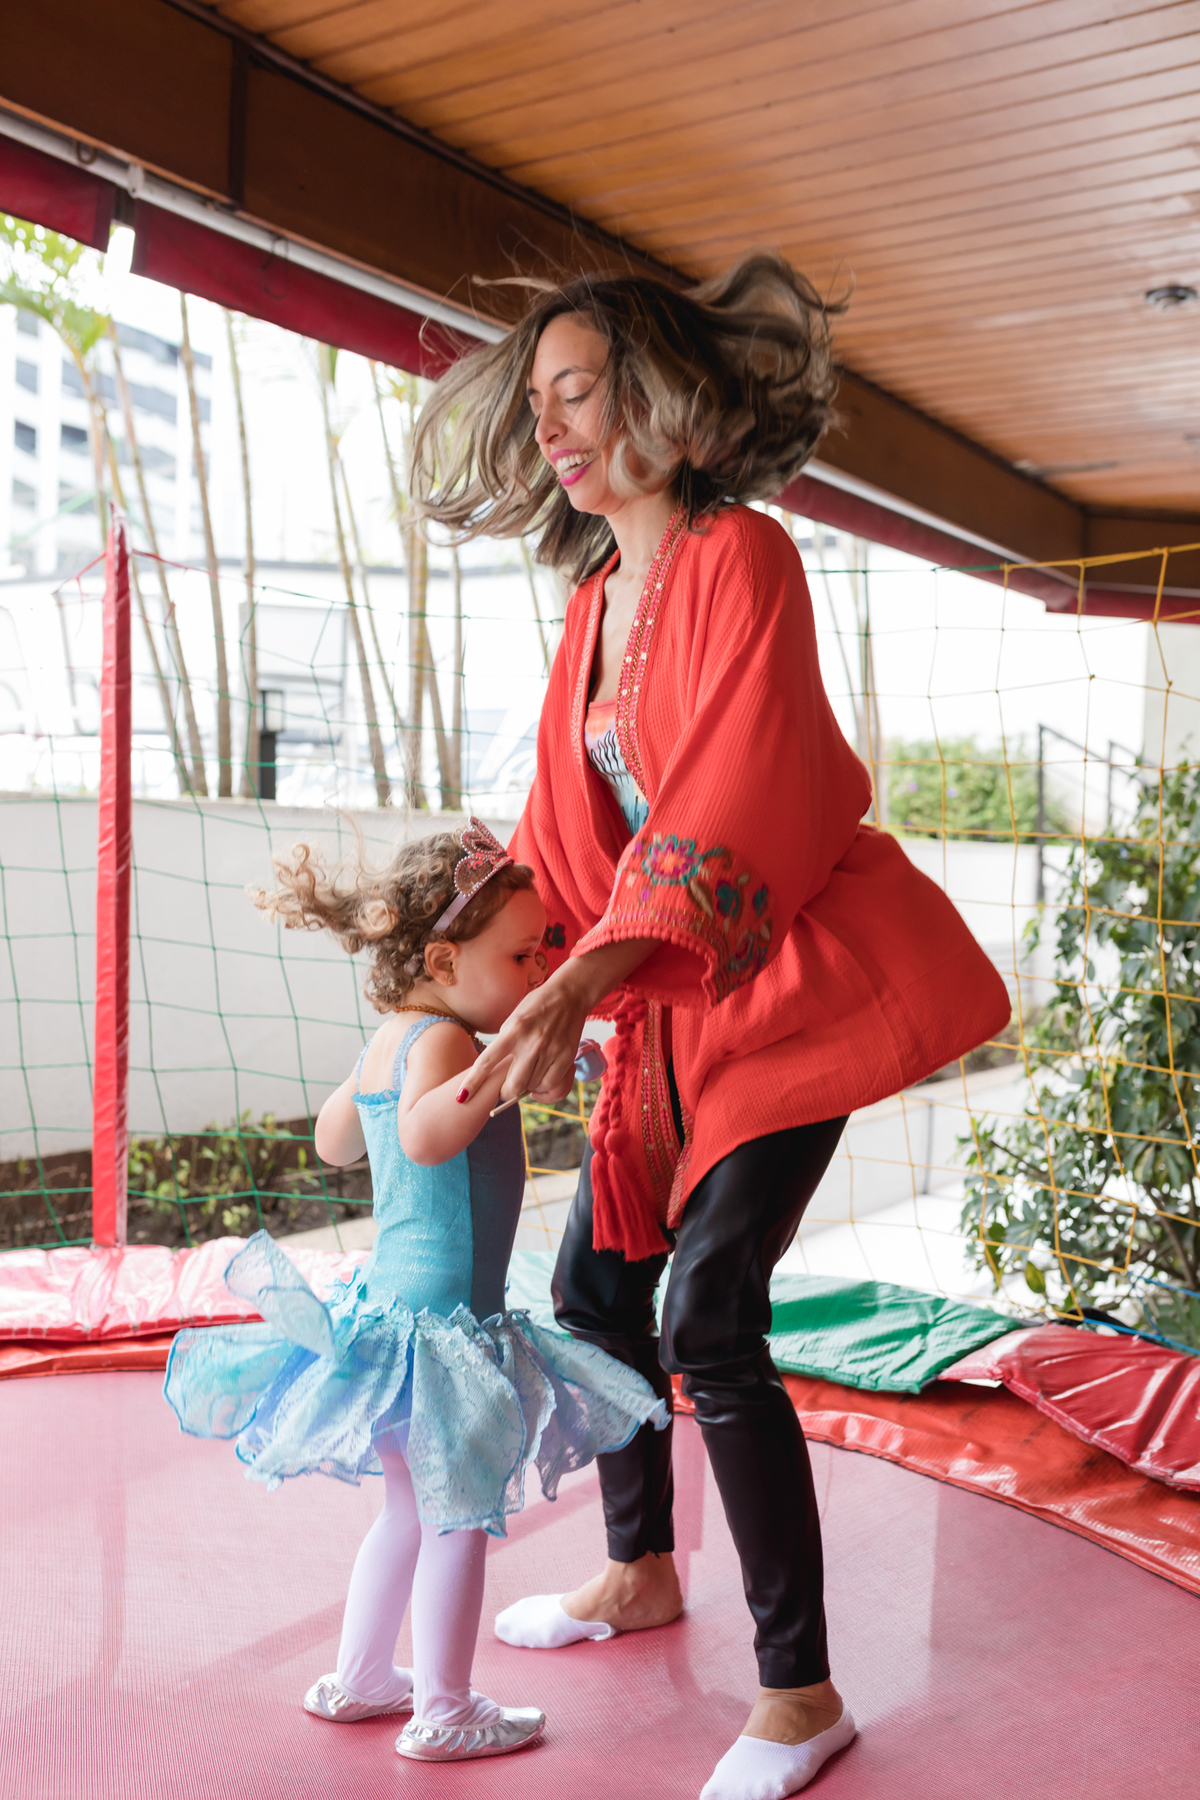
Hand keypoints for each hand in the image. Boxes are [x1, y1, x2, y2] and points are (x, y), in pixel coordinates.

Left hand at [456, 938, 657, 1105]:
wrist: (569, 994)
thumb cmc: (537, 1006)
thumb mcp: (514, 1018)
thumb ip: (505, 1042)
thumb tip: (496, 1071)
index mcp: (513, 1030)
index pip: (487, 1062)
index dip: (473, 1082)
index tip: (462, 1097)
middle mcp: (531, 1042)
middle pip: (513, 1085)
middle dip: (506, 1093)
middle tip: (505, 1089)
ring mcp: (550, 1051)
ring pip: (532, 1087)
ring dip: (526, 1088)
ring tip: (527, 1076)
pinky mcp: (566, 1057)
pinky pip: (550, 1084)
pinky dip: (543, 1088)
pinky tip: (541, 1079)